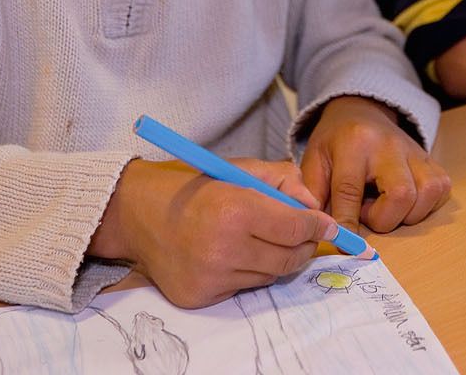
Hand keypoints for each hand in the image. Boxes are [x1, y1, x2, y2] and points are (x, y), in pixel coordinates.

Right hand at [91, 158, 336, 307]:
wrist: (138, 213)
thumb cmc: (193, 187)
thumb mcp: (238, 168)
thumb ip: (283, 181)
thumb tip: (313, 207)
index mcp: (235, 209)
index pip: (296, 227)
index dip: (318, 226)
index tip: (326, 225)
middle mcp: (224, 248)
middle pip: (290, 258)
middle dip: (304, 246)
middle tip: (304, 235)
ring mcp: (211, 277)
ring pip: (270, 276)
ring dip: (275, 260)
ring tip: (259, 240)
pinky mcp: (200, 297)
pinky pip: (243, 289)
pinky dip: (247, 273)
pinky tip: (230, 254)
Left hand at [301, 96, 450, 234]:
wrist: (363, 110)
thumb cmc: (336, 141)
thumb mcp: (314, 158)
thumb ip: (312, 191)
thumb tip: (317, 226)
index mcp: (355, 143)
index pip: (350, 190)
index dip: (346, 222)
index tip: (343, 243)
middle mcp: (390, 145)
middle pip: (401, 194)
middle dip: (384, 219)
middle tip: (367, 212)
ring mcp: (416, 152)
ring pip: (427, 194)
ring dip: (407, 214)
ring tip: (385, 206)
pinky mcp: (432, 160)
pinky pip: (441, 191)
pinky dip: (425, 206)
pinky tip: (404, 202)